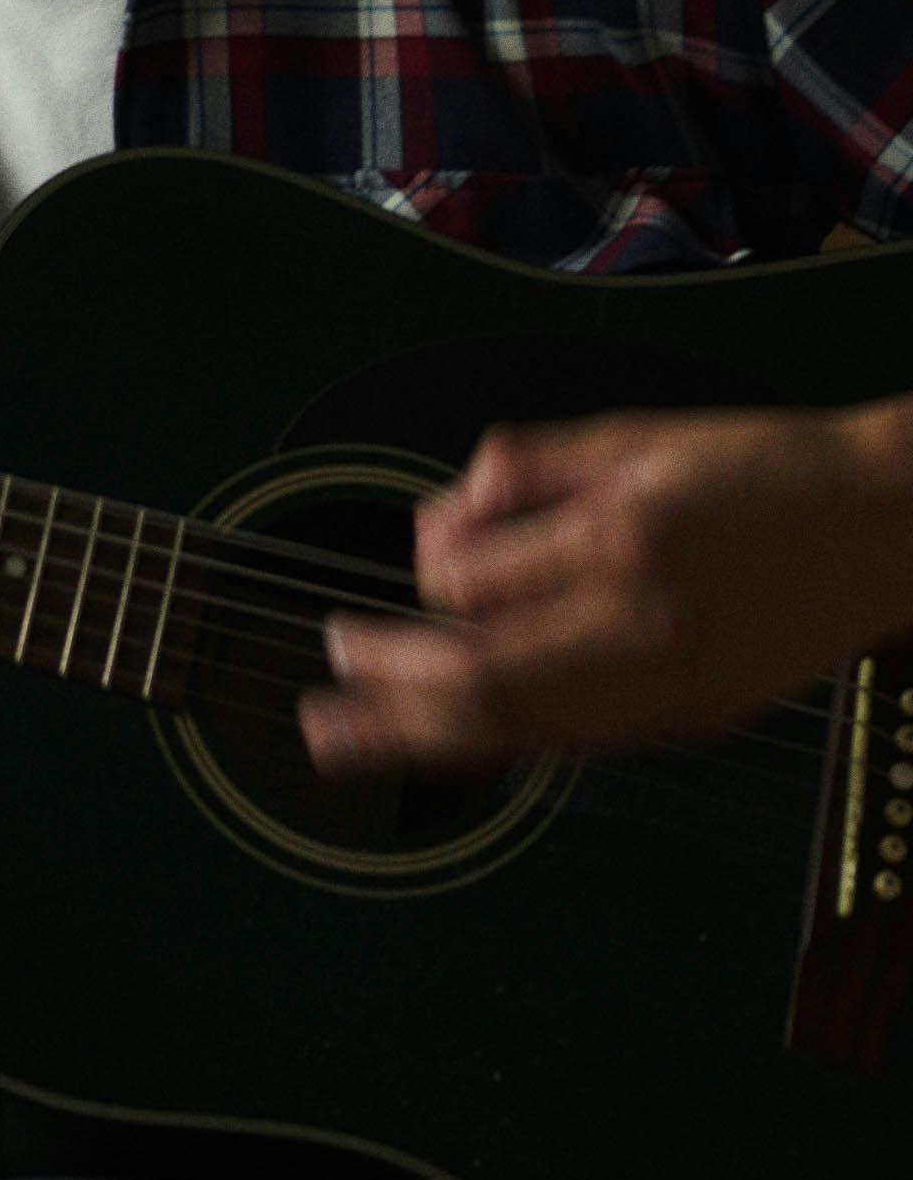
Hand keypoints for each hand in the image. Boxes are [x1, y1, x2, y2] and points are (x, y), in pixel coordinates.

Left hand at [298, 399, 912, 776]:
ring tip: (346, 743)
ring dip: (419, 741)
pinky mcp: (686, 722)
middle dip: (386, 692)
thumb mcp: (634, 435)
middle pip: (482, 686)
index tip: (417, 554)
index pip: (477, 582)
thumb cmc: (761, 468)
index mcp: (625, 541)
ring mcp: (669, 691)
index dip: (426, 569)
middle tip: (323, 692)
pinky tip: (448, 741)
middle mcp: (643, 629)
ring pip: (520, 734)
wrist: (881, 530)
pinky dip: (499, 743)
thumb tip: (443, 517)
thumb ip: (529, 469)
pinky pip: (570, 742)